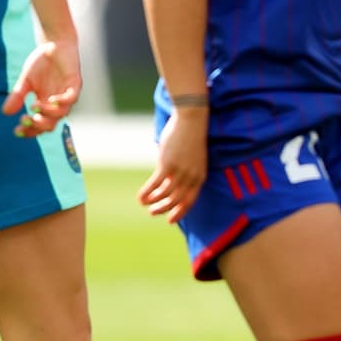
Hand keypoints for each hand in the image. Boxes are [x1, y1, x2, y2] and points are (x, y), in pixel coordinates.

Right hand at [5, 36, 79, 136]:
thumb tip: (5, 113)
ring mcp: (67, 94)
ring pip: (61, 113)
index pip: (38, 125)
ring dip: (47, 113)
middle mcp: (57, 103)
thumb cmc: (41, 63)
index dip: (29, 130)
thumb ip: (17, 96)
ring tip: (34, 106)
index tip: (16, 131)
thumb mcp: (26, 81)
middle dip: (37, 126)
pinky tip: (50, 100)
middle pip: (50, 124)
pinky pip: (72, 98)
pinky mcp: (75, 83)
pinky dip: (62, 101)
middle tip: (25, 119)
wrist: (54, 43)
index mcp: (45, 105)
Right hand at [140, 106, 208, 221]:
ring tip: (145, 204)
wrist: (192, 119)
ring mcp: (180, 171)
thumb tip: (168, 183)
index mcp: (200, 176)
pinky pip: (155, 184)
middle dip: (164, 209)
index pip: (190, 200)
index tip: (170, 220)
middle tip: (153, 213)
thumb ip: (182, 172)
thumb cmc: (190, 137)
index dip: (180, 211)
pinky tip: (140, 197)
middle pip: (177, 200)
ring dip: (154, 202)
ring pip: (165, 194)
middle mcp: (191, 176)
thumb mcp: (191, 158)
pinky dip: (146, 193)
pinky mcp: (167, 164)